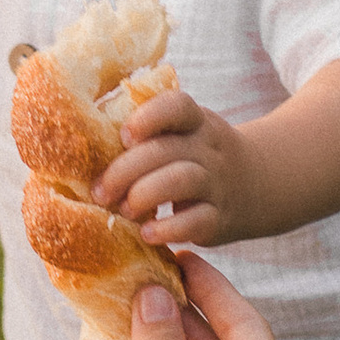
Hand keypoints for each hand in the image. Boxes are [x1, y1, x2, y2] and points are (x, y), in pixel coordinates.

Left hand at [94, 90, 252, 248]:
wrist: (260, 183)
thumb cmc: (197, 156)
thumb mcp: (184, 134)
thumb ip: (147, 135)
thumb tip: (80, 146)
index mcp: (194, 122)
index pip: (178, 106)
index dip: (149, 117)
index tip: (124, 135)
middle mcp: (207, 149)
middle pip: (166, 150)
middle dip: (125, 170)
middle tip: (99, 192)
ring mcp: (217, 183)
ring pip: (183, 180)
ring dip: (145, 194)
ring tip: (124, 211)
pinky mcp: (220, 218)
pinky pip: (197, 221)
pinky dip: (169, 229)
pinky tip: (147, 234)